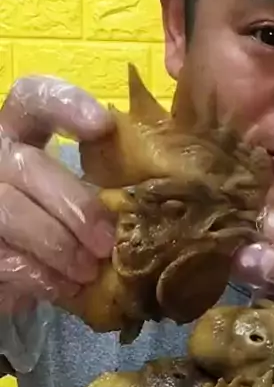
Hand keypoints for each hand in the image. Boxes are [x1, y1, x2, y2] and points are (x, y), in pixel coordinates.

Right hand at [0, 75, 115, 314]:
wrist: (11, 268)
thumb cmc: (54, 225)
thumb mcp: (72, 196)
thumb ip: (98, 187)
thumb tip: (147, 209)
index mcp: (18, 132)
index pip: (33, 99)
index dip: (65, 105)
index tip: (102, 125)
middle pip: (28, 165)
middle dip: (73, 206)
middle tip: (106, 243)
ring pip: (10, 210)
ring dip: (57, 244)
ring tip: (87, 271)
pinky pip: (5, 257)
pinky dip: (38, 275)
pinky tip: (64, 288)